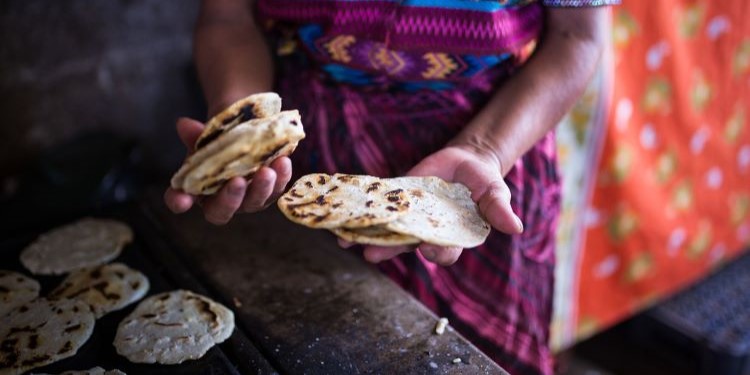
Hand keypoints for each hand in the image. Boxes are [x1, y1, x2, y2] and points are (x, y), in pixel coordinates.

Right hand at [163, 117, 292, 224]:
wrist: (246, 131)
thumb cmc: (220, 139)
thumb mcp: (208, 135)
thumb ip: (197, 134)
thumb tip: (185, 125)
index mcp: (197, 188)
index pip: (180, 199)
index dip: (179, 201)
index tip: (181, 199)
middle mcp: (221, 200)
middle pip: (222, 210)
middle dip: (230, 198)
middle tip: (237, 181)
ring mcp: (248, 199)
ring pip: (254, 202)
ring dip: (262, 188)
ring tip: (267, 172)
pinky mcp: (270, 190)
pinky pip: (277, 188)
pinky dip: (282, 176)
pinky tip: (283, 162)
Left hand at [343, 146, 522, 265]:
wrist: (466, 161)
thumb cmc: (484, 182)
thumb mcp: (495, 193)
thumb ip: (499, 210)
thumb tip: (515, 228)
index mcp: (453, 238)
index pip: (443, 252)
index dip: (435, 252)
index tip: (428, 247)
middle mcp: (428, 233)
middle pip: (407, 246)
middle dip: (389, 250)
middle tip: (372, 254)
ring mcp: (410, 219)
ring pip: (388, 232)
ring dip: (368, 238)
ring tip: (348, 242)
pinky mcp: (397, 201)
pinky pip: (379, 211)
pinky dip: (362, 216)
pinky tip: (343, 222)